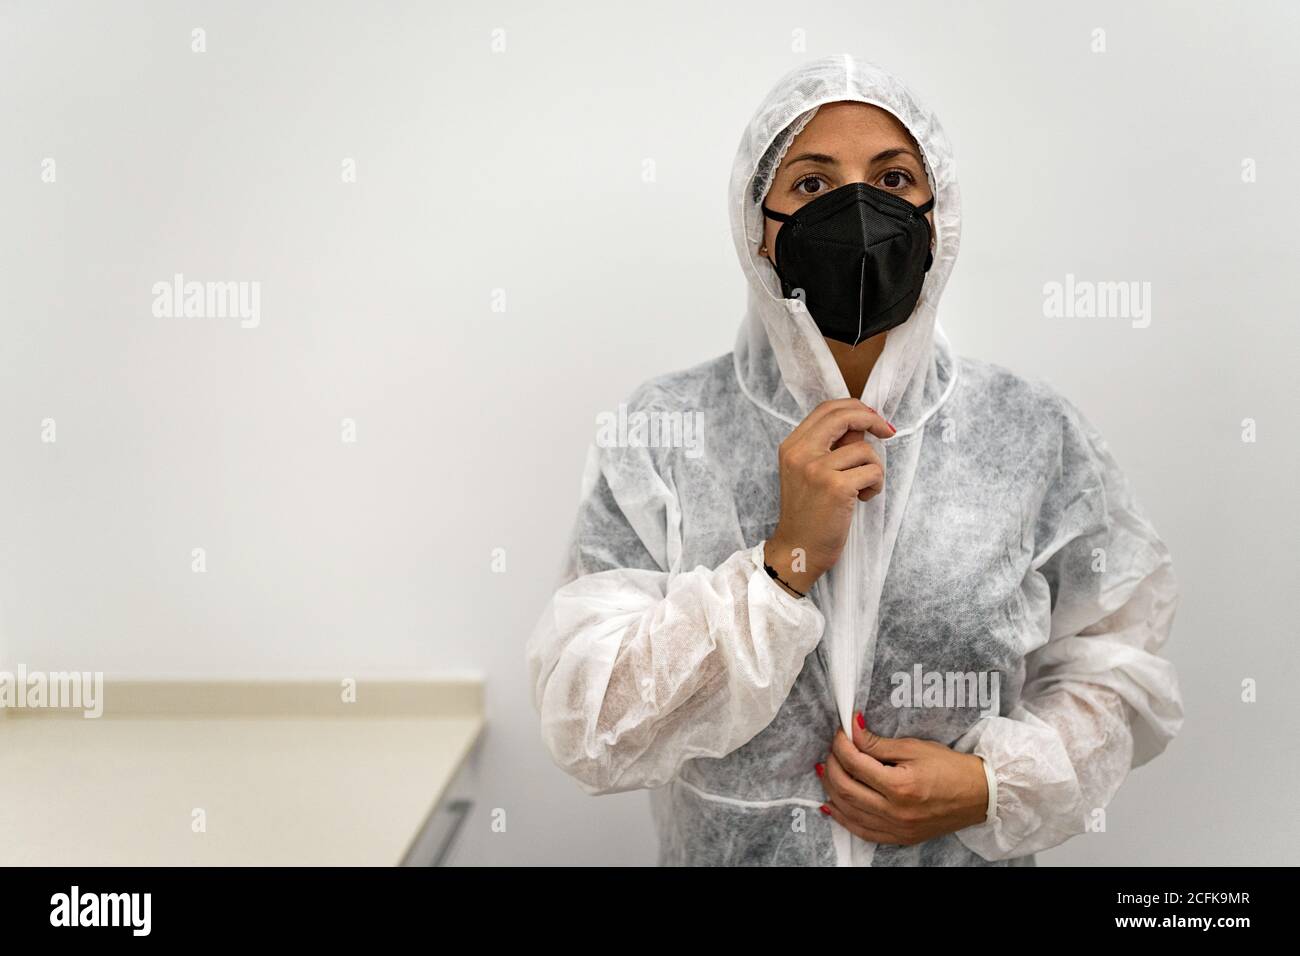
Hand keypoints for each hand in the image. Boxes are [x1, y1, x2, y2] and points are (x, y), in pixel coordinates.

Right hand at [764, 399, 894, 595]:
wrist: (798, 549)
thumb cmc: (809, 514)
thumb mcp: (809, 473)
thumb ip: (830, 447)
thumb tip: (862, 426)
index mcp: (792, 446)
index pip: (826, 409)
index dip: (854, 407)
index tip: (872, 419)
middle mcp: (801, 453)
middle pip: (844, 416)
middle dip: (872, 420)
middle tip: (887, 432)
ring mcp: (817, 469)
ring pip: (865, 449)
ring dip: (874, 468)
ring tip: (862, 489)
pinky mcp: (836, 487)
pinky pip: (873, 472)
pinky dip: (875, 485)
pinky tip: (863, 499)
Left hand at [815, 712, 989, 844]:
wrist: (979, 795)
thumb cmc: (950, 767)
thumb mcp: (915, 748)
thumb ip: (879, 744)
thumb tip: (853, 731)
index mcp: (900, 786)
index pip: (856, 763)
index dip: (842, 744)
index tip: (841, 732)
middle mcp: (895, 812)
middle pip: (846, 789)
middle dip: (832, 766)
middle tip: (831, 750)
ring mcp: (896, 828)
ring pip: (849, 811)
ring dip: (831, 790)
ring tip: (825, 772)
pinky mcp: (900, 838)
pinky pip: (862, 831)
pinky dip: (843, 818)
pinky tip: (832, 804)